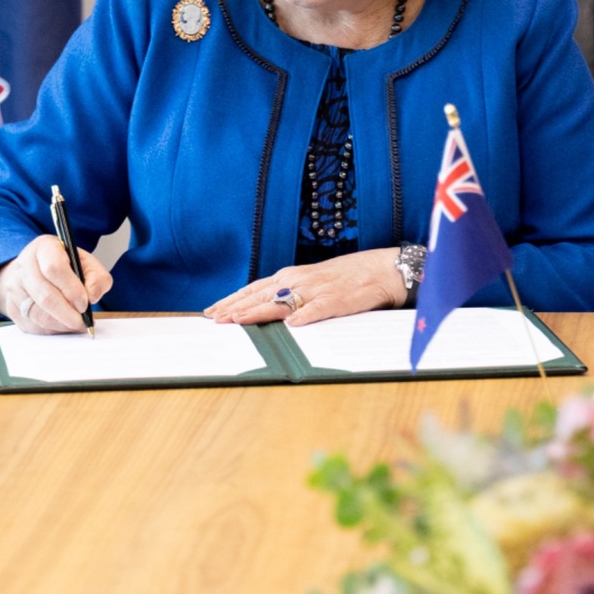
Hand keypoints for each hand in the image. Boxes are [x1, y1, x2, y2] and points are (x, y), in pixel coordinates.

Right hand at [0, 234, 110, 334]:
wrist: (32, 271)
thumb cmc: (63, 266)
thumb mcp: (85, 262)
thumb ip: (97, 276)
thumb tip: (92, 296)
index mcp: (44, 248)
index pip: (54, 268)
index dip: (72, 289)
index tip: (85, 303)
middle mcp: (24, 266)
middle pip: (45, 296)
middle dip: (68, 313)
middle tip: (83, 321)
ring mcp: (14, 288)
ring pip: (38, 314)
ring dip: (62, 324)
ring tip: (77, 324)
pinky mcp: (11, 308)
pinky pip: (33, 326)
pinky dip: (52, 329)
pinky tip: (64, 325)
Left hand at [206, 248, 406, 326]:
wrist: (381, 269)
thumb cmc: (346, 278)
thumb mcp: (312, 283)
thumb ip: (290, 293)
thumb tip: (265, 308)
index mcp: (292, 277)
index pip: (254, 289)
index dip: (232, 300)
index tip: (211, 311)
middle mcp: (299, 280)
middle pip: (261, 295)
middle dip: (236, 307)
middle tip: (214, 319)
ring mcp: (317, 289)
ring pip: (282, 301)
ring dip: (260, 310)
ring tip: (240, 320)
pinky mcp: (337, 299)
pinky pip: (319, 308)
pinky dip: (306, 315)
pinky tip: (294, 324)